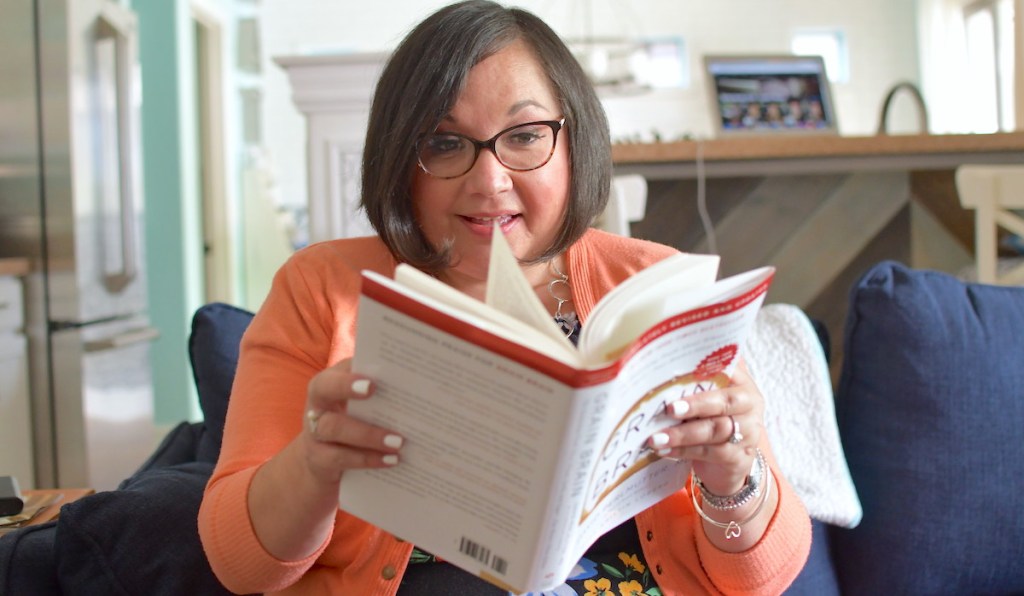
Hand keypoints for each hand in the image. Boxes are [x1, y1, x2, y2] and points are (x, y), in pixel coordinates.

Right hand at [247, 359, 403, 560]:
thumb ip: (380, 393)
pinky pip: (339, 458)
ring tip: (398, 441)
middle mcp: (318, 403)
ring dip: (368, 433)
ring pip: (334, 427)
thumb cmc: (353, 425)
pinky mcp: (318, 459)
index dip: (349, 372)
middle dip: (346, 387)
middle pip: (324, 389)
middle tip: (374, 389)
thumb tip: (419, 386)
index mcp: (330, 382)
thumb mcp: (362, 406)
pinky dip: (367, 459)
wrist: (323, 465)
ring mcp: (313, 432)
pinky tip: (391, 460)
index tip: (371, 378)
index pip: (338, 367)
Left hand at [648, 358, 762, 495]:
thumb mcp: (705, 399)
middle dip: (695, 405)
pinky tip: (666, 450)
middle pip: (725, 402)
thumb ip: (692, 383)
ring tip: (656, 438)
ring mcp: (748, 433)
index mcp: (742, 384)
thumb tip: (657, 367)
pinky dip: (685, 451)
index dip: (704, 372)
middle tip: (669, 409)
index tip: (678, 376)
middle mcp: (750, 406)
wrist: (727, 463)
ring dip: (683, 434)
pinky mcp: (739, 457)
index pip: (726, 371)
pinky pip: (711, 453)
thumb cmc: (711, 421)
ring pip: (716, 430)